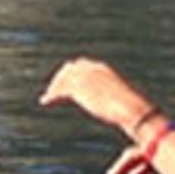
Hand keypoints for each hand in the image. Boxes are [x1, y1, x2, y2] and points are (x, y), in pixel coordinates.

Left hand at [39, 57, 154, 137]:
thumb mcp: (119, 98)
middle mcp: (90, 69)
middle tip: (53, 90)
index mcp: (101, 68)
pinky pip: (60, 91)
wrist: (129, 108)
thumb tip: (113, 104)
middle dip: (60, 79)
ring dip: (54, 88)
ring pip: (62, 80)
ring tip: (48, 98)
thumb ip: (111, 96)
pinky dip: (51, 96)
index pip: (81, 65)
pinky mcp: (78, 88)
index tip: (66, 82)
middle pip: (68, 69)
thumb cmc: (129, 107)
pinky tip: (45, 102)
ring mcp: (83, 78)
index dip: (72, 74)